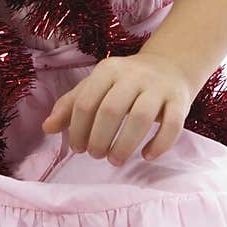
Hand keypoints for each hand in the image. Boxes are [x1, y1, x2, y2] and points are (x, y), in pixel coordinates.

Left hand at [41, 53, 196, 163]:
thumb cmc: (125, 83)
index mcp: (108, 70)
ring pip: (141, 118)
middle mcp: (133, 76)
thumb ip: (71, 105)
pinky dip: (159, 144)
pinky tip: (147, 156)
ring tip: (115, 160)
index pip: (86, 102)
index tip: (77, 148)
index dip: (78, 129)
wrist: (169, 66)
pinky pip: (172, 125)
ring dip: (125, 145)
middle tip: (95, 155)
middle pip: (111, 110)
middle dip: (99, 139)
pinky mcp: (180, 101)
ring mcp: (158, 88)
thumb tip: (47, 128)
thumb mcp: (96, 86)